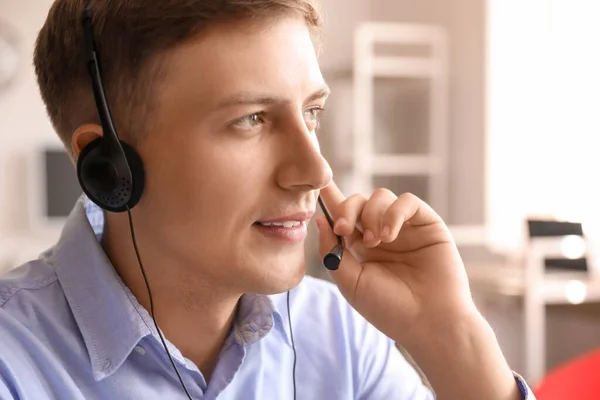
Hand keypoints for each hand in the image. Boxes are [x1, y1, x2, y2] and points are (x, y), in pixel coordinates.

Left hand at [315, 182, 476, 347]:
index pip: (341, 214)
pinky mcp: (426, 223)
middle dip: (346, 209)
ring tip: (375, 242)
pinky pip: (407, 201)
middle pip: (357, 201)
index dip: (329, 197)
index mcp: (358, 247)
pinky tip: (390, 236)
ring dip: (371, 215)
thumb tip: (320, 219)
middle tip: (344, 230)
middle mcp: (379, 232)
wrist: (428, 322)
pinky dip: (394, 213)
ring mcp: (403, 227)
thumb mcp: (350, 282)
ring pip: (380, 196)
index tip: (317, 183)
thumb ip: (332, 250)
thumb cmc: (389, 308)